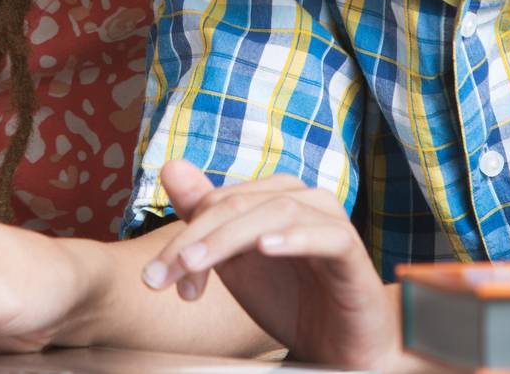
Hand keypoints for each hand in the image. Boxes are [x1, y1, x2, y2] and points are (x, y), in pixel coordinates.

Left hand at [142, 162, 398, 370]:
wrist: (339, 344)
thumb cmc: (289, 299)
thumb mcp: (236, 262)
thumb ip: (204, 216)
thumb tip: (171, 165)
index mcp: (271, 195)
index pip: (216, 201)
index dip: (183, 237)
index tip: (157, 279)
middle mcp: (301, 197)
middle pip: (238, 204)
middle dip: (195, 240)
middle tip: (162, 276)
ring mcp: (329, 220)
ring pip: (275, 212)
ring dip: (228, 239)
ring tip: (197, 264)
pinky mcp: (352, 249)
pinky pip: (328, 236)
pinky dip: (295, 238)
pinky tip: (266, 247)